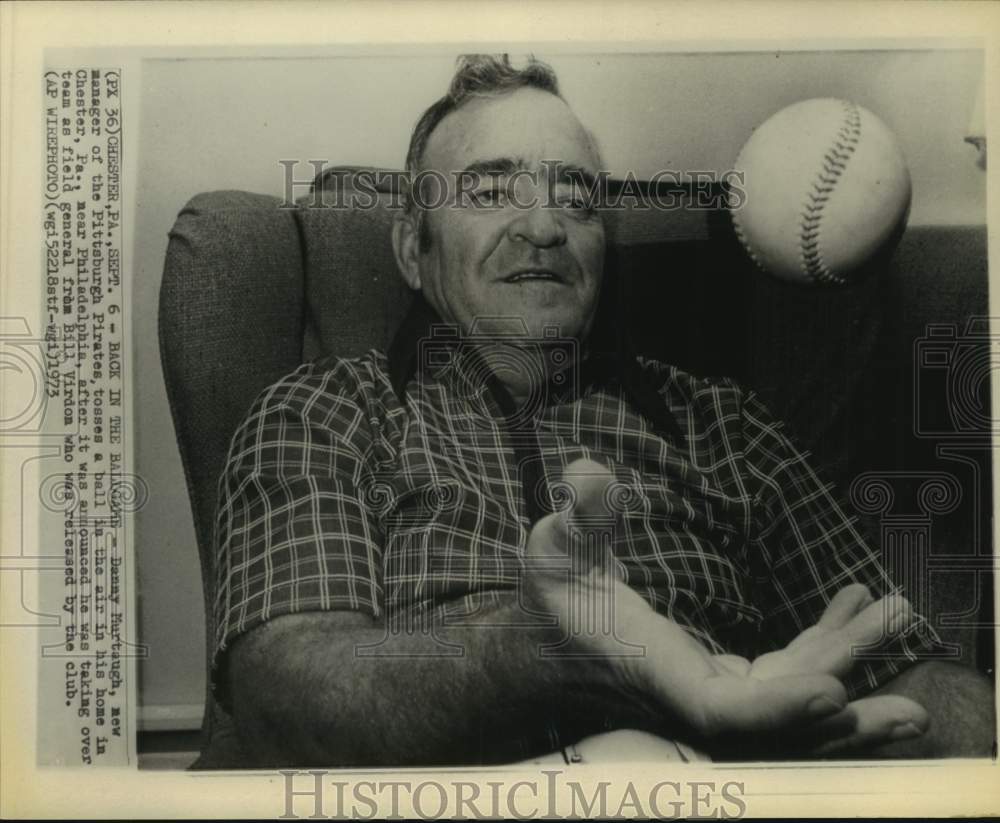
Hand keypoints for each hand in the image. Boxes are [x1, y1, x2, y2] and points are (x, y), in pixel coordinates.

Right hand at [525, 459, 928, 758]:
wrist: (543, 654)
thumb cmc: (550, 604)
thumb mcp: (552, 551)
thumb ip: (577, 516)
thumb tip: (589, 470)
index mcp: (653, 671)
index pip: (719, 711)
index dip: (776, 710)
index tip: (831, 691)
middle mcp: (689, 697)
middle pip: (778, 717)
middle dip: (844, 697)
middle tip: (907, 671)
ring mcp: (710, 693)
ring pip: (790, 700)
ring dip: (848, 668)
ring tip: (896, 622)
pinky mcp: (721, 679)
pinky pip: (782, 675)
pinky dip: (821, 646)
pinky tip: (849, 607)